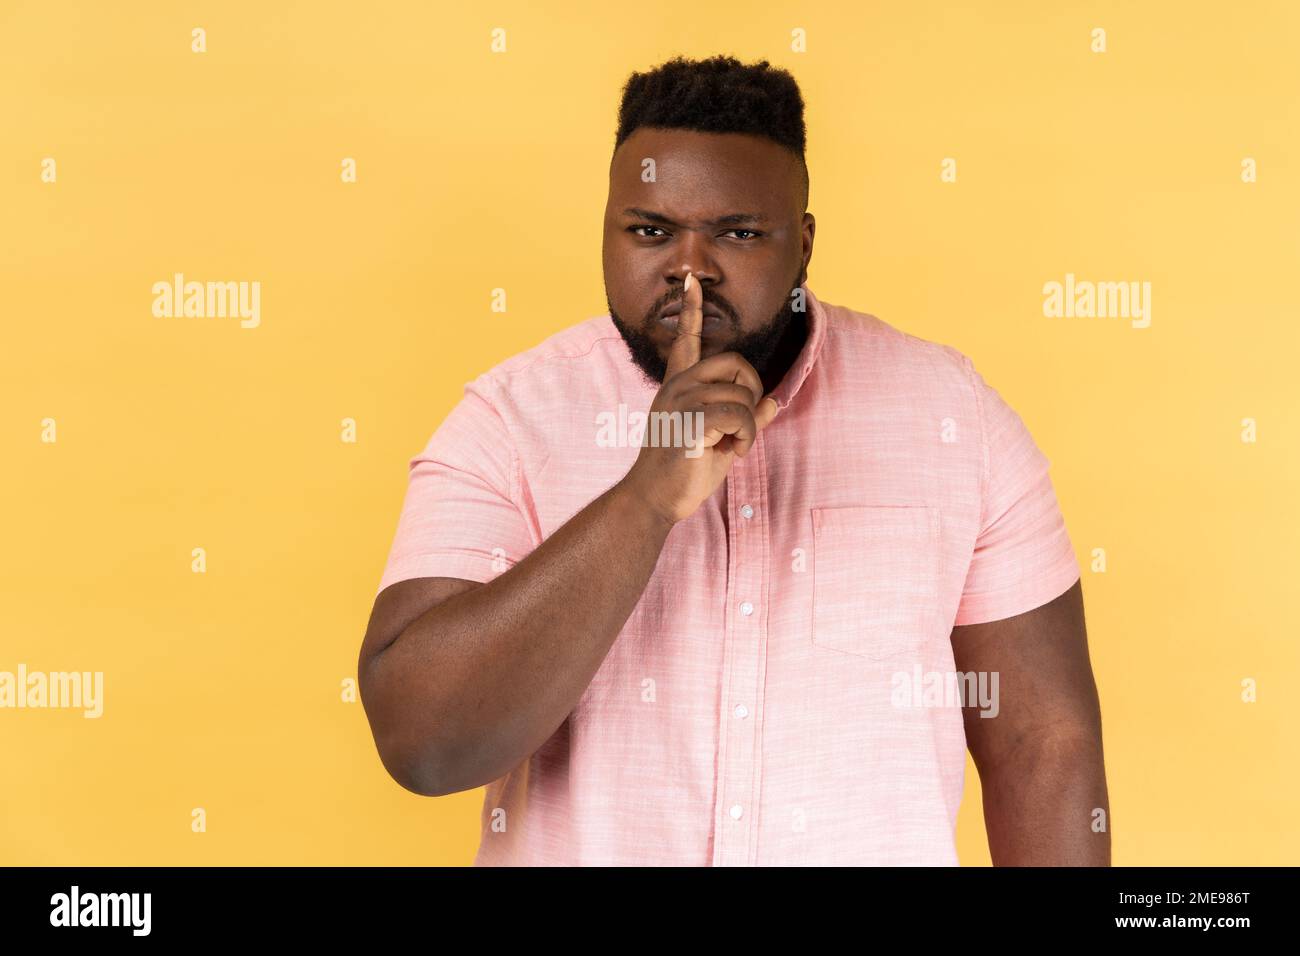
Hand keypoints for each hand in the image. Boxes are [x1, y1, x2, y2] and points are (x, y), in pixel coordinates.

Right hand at [618, 272, 779, 525]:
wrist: (654, 499)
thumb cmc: (684, 471)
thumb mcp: (721, 440)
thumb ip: (747, 418)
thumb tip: (775, 401)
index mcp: (679, 386)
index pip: (686, 339)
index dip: (692, 309)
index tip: (692, 280)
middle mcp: (678, 386)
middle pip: (737, 363)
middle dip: (751, 392)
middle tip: (742, 424)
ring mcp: (682, 401)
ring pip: (743, 396)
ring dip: (749, 427)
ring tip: (732, 446)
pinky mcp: (690, 420)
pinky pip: (741, 415)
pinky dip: (747, 437)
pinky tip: (733, 452)